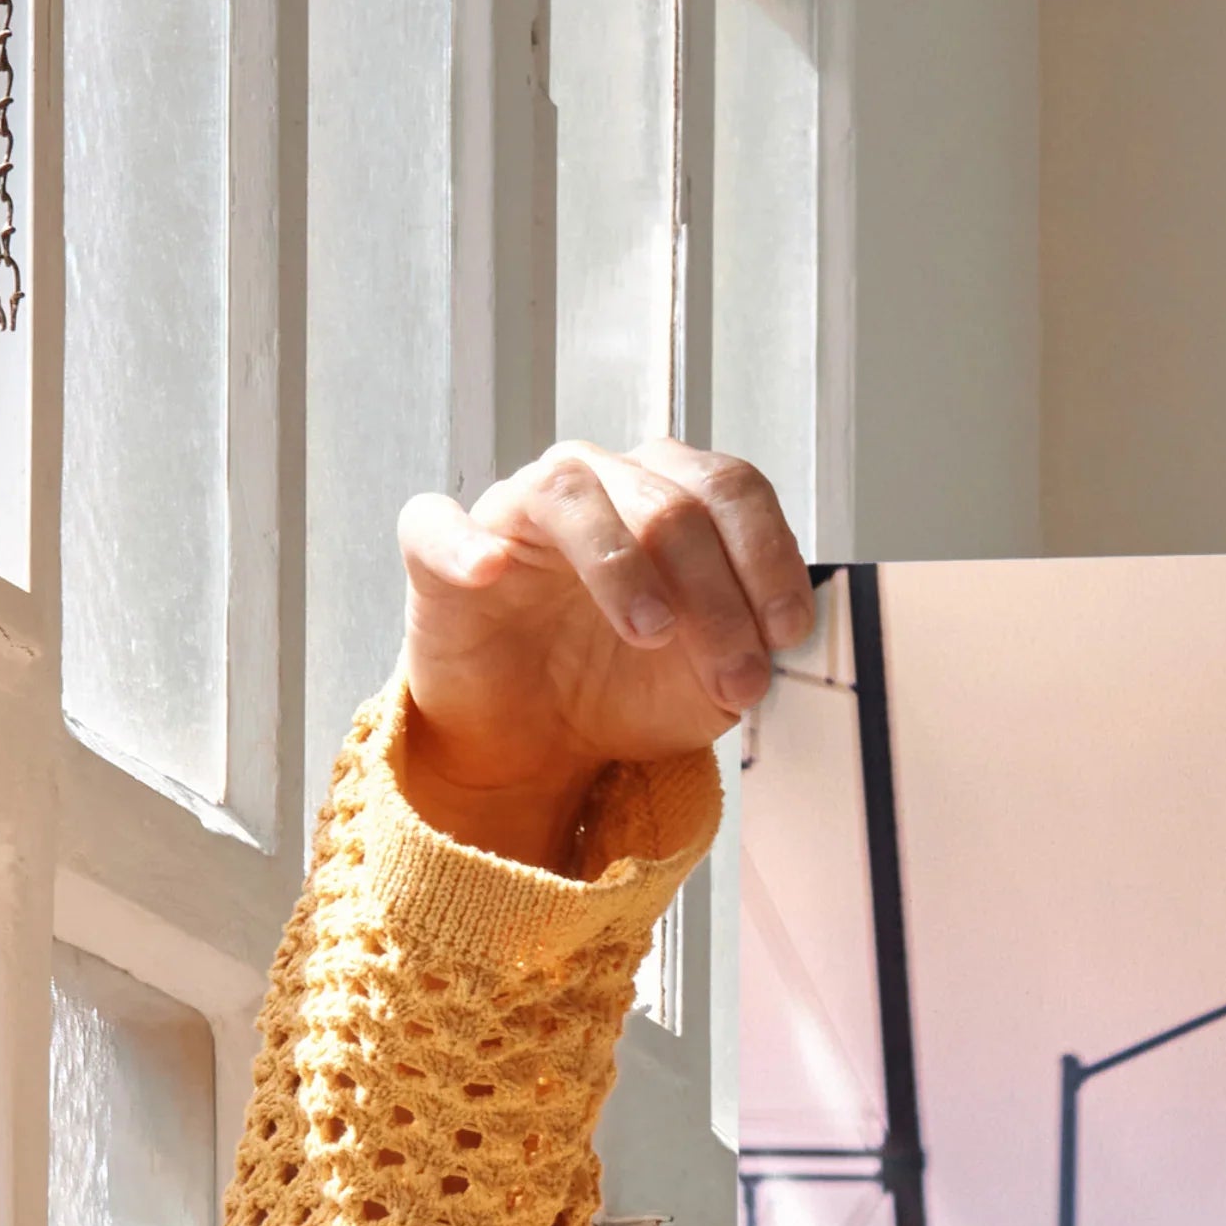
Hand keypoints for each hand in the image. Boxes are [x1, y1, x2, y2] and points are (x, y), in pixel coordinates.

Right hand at [394, 442, 814, 869]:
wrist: (539, 741)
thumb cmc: (625, 689)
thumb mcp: (711, 682)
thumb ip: (751, 648)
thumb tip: (782, 637)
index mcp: (672, 498)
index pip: (731, 490)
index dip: (768, 556)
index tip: (787, 632)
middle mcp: (600, 485)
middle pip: (669, 502)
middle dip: (716, 598)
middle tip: (736, 678)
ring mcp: (519, 510)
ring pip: (571, 493)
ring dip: (621, 565)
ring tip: (651, 633)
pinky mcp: (442, 551)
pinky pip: (438, 523)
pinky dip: (464, 543)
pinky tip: (490, 571)